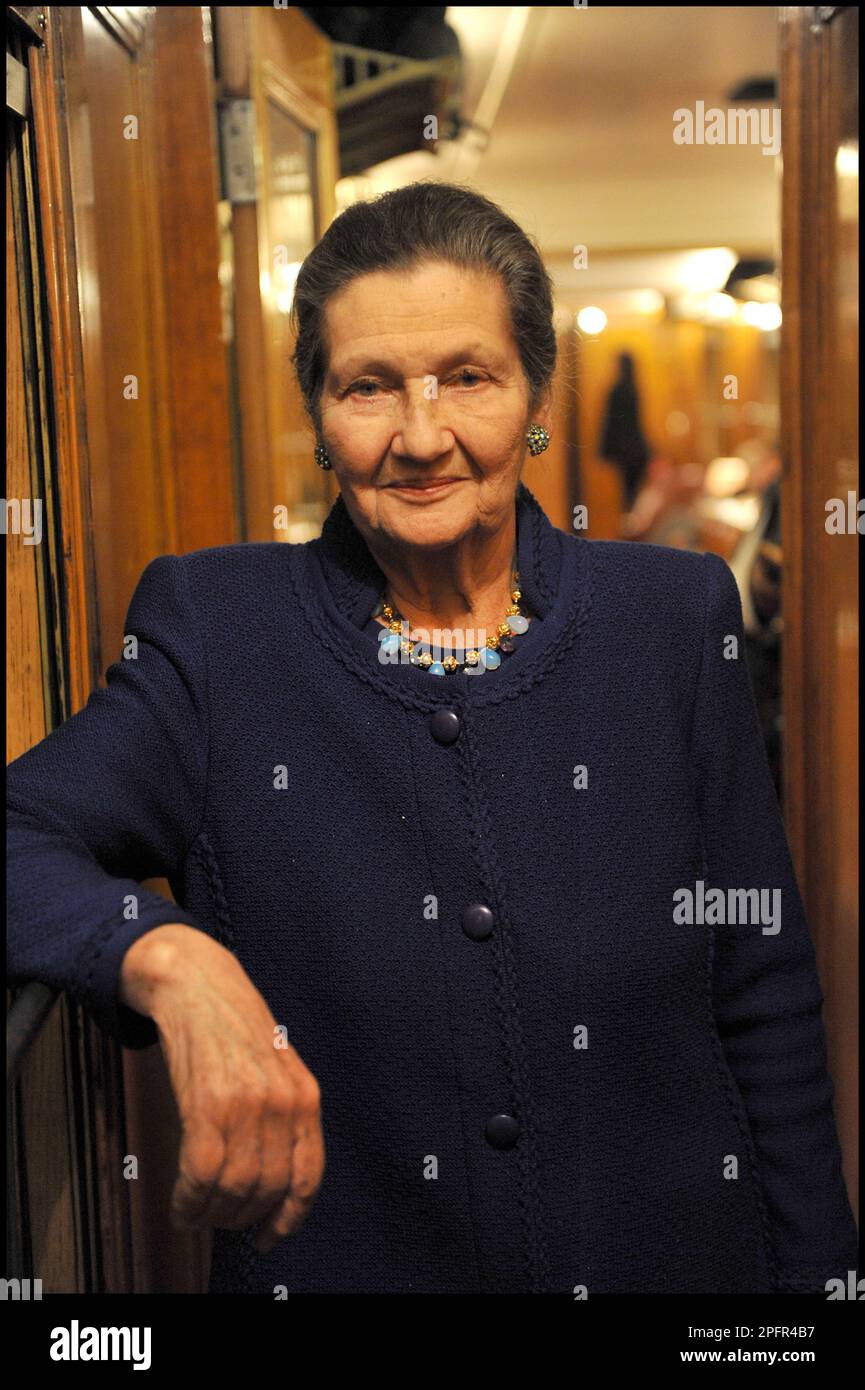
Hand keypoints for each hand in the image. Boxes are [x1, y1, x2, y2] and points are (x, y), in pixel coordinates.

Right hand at [120, 923, 324, 1253]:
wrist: (198, 985)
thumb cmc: (233, 1028)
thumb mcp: (277, 1069)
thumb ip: (282, 1117)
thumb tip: (271, 1184)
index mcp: (307, 1097)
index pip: (308, 1177)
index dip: (288, 1218)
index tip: (268, 1238)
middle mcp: (283, 1103)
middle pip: (266, 1190)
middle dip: (239, 1217)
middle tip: (218, 1219)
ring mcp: (247, 1104)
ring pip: (233, 1189)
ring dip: (210, 1213)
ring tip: (195, 1212)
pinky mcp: (208, 1103)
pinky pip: (201, 1175)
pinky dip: (188, 1200)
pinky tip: (181, 1204)